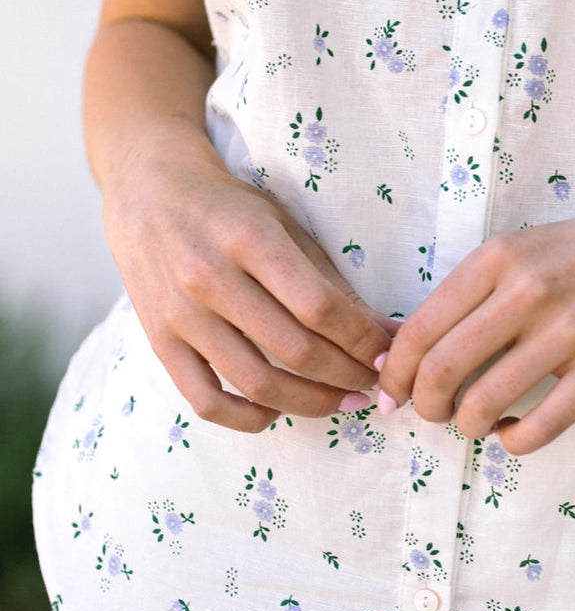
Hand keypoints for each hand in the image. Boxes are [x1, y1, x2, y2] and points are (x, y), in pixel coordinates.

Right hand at [104, 133, 395, 431]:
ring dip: (311, 402)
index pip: (320, 307)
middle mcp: (211, 278)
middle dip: (348, 374)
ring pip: (256, 382)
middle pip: (295, 349)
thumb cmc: (230, 210)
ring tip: (343, 401)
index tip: (389, 354)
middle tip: (374, 381)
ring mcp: (181, 315)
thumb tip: (386, 334)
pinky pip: (206, 400)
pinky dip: (247, 417)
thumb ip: (330, 282)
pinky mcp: (160, 342)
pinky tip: (278, 410)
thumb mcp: (284, 227)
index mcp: (251, 239)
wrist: (149, 193)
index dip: (363, 340)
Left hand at [375, 170, 574, 452]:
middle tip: (434, 415)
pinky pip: (540, 427)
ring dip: (467, 427)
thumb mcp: (526, 249)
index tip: (394, 395)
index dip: (394, 375)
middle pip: (439, 372)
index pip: (417, 330)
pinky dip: (513, 443)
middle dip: (424, 407)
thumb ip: (476, 292)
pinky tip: (514, 434)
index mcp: (496, 259)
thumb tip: (415, 349)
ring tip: (477, 424)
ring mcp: (567, 332)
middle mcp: (525, 293)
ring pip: (482, 404)